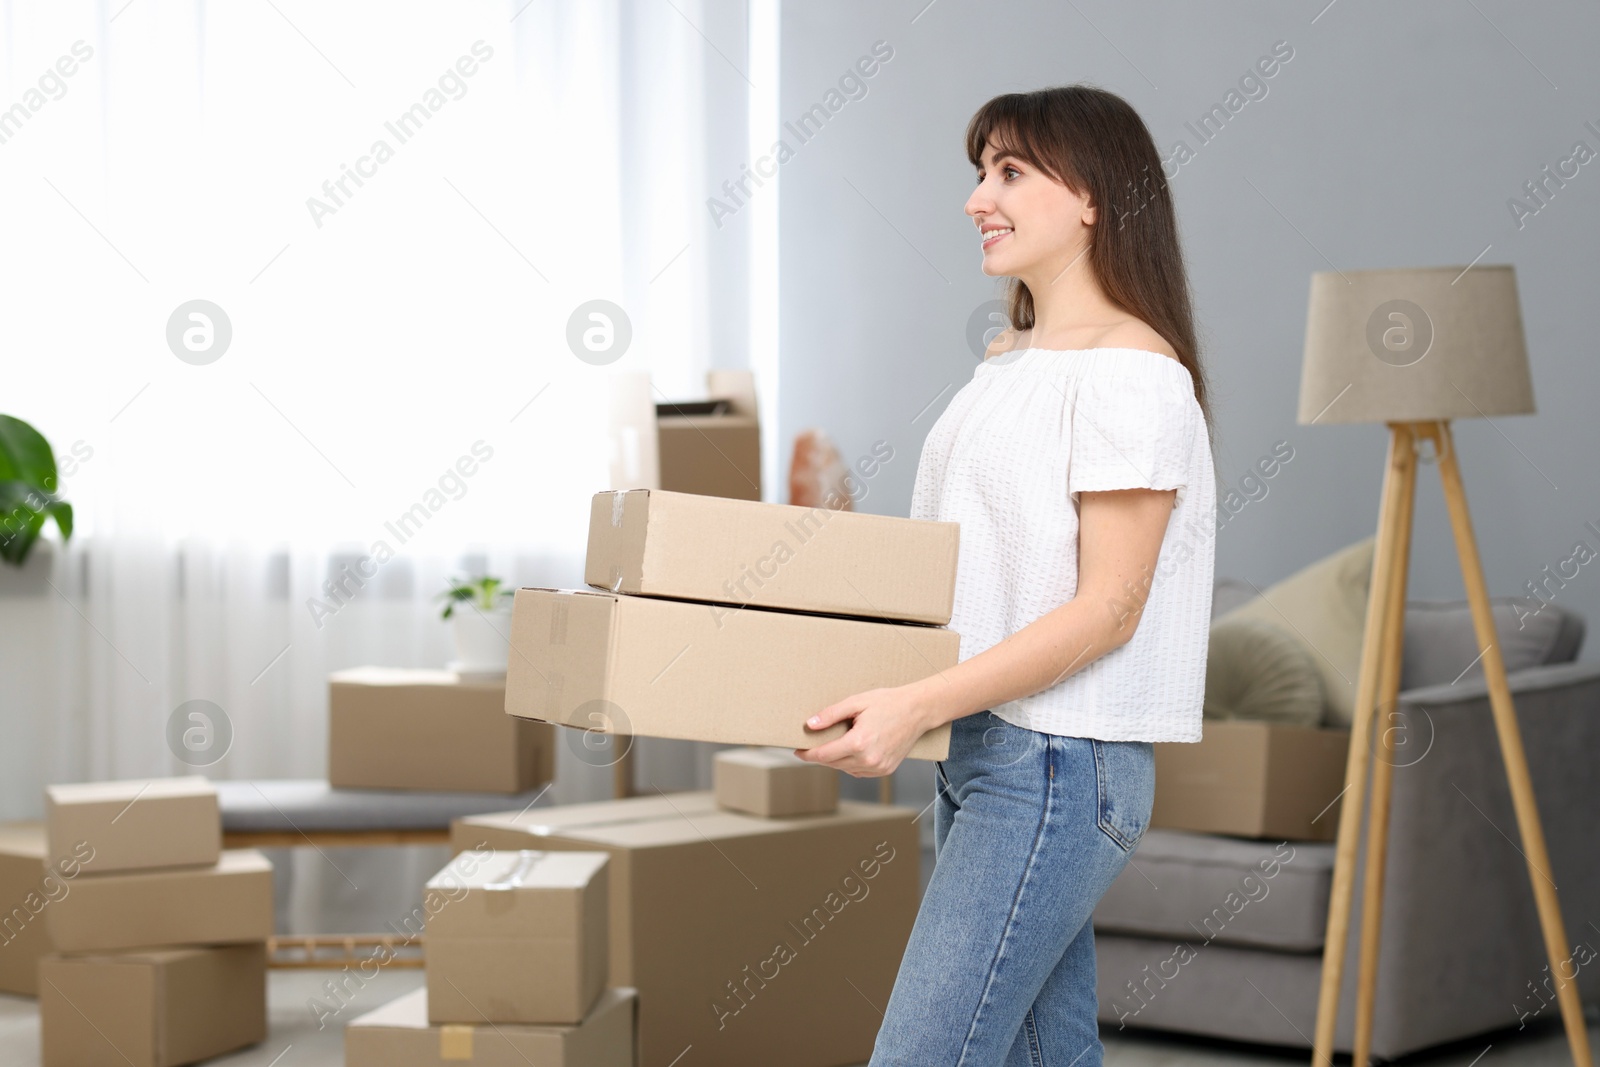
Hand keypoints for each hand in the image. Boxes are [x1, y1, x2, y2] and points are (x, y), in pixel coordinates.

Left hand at [793, 684, 929, 777]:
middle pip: (833, 764)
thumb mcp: (856, 702)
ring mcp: (878, 767)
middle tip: (810, 746)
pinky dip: (850, 764)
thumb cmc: (888, 702)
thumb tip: (810, 725)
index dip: (807, 754)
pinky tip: (849, 752)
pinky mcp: (886, 770)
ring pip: (845, 769)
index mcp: (859, 743)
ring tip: (830, 746)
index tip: (797, 750)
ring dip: (835, 761)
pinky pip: (859, 772)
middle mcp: (869, 759)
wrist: (918, 710)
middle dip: (820, 756)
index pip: (824, 755)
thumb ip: (831, 714)